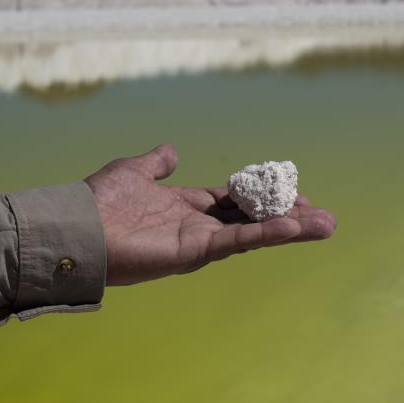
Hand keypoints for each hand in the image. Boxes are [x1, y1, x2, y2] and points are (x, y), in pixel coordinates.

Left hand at [84, 144, 336, 285]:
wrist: (76, 227)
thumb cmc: (98, 201)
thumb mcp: (131, 171)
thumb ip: (154, 163)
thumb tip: (170, 150)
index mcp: (186, 206)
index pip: (235, 201)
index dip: (264, 196)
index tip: (295, 192)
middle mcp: (197, 225)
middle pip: (253, 219)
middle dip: (288, 216)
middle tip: (324, 216)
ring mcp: (198, 241)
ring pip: (254, 232)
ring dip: (290, 228)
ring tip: (327, 226)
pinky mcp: (194, 252)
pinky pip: (237, 241)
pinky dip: (265, 234)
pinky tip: (294, 227)